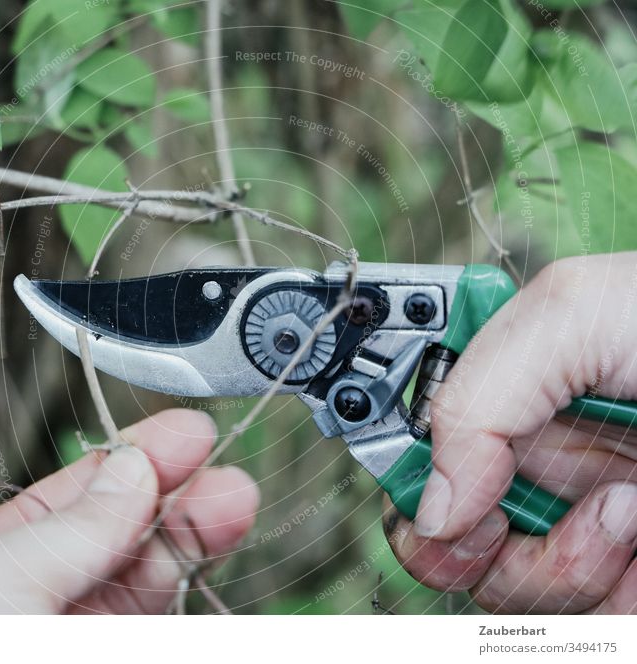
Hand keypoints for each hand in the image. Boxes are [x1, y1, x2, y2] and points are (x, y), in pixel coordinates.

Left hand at [0, 409, 257, 613]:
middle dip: (170, 489)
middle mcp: (20, 612)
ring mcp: (72, 636)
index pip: (50, 505)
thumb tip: (130, 470)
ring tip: (236, 498)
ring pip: (146, 577)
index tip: (179, 434)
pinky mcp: (121, 656)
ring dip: (195, 532)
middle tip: (219, 459)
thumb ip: (57, 533)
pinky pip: (162, 608)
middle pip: (109, 536)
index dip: (118, 461)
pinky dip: (192, 573)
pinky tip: (214, 547)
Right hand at [384, 253, 636, 612]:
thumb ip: (476, 394)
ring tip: (620, 508)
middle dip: (458, 545)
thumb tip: (435, 504)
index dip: (405, 484)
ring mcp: (579, 523)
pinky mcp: (625, 575)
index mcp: (502, 399)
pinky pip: (582, 618)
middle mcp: (528, 464)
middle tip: (495, 523)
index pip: (415, 456)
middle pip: (442, 537)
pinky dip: (604, 594)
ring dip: (556, 562)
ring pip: (508, 592)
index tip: (430, 497)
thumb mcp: (568, 314)